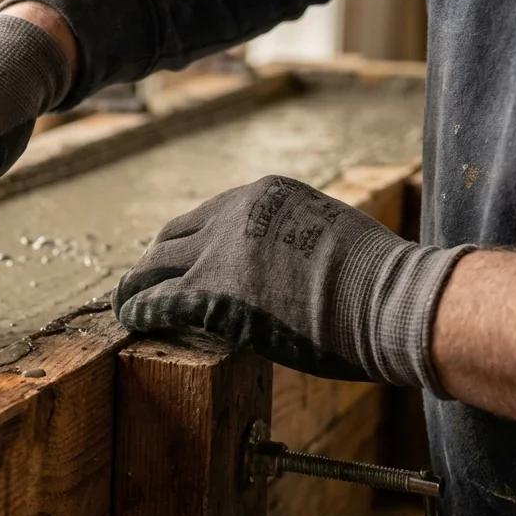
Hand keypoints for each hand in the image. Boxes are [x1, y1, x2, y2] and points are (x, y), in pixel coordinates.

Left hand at [113, 175, 473, 393]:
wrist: (390, 301)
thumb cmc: (379, 284)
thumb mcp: (330, 236)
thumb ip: (293, 241)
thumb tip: (282, 269)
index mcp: (266, 195)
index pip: (208, 216)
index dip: (187, 242)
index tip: (177, 260)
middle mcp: (234, 214)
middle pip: (172, 237)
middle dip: (156, 261)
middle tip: (142, 283)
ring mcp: (218, 251)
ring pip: (154, 266)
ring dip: (136, 285)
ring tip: (125, 302)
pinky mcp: (208, 292)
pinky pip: (154, 299)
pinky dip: (137, 310)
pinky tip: (130, 320)